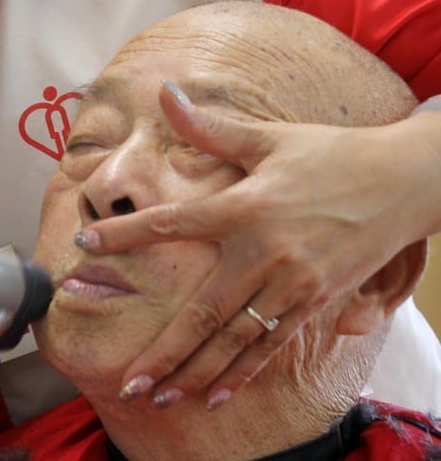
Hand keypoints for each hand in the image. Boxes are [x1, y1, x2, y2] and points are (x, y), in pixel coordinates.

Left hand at [76, 83, 440, 408]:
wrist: (404, 182)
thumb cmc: (330, 154)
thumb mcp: (268, 138)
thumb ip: (210, 127)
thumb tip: (165, 92)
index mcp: (246, 207)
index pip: (172, 222)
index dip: (125, 233)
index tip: (85, 244)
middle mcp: (265, 253)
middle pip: (203, 311)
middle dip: (163, 351)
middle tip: (129, 381)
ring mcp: (293, 285)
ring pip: (235, 340)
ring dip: (196, 373)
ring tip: (161, 398)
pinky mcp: (316, 303)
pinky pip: (272, 346)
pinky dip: (242, 373)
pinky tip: (215, 394)